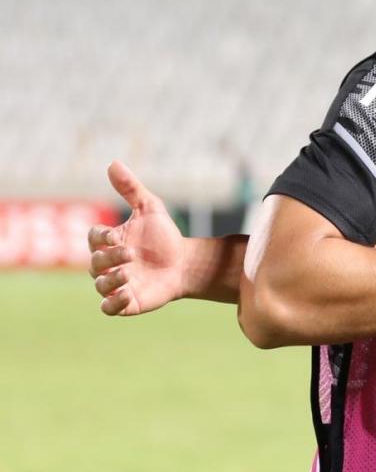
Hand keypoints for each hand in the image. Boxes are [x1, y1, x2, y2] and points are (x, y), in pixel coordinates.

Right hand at [88, 161, 186, 315]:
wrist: (186, 263)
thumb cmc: (164, 236)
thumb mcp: (151, 208)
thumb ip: (131, 188)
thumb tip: (113, 163)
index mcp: (108, 242)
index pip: (93, 238)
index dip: (100, 237)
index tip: (115, 235)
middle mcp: (108, 264)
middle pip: (95, 262)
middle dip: (110, 258)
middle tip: (130, 254)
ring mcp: (116, 284)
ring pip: (100, 285)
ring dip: (111, 280)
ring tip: (129, 273)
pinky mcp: (127, 303)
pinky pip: (109, 308)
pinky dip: (113, 303)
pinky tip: (128, 294)